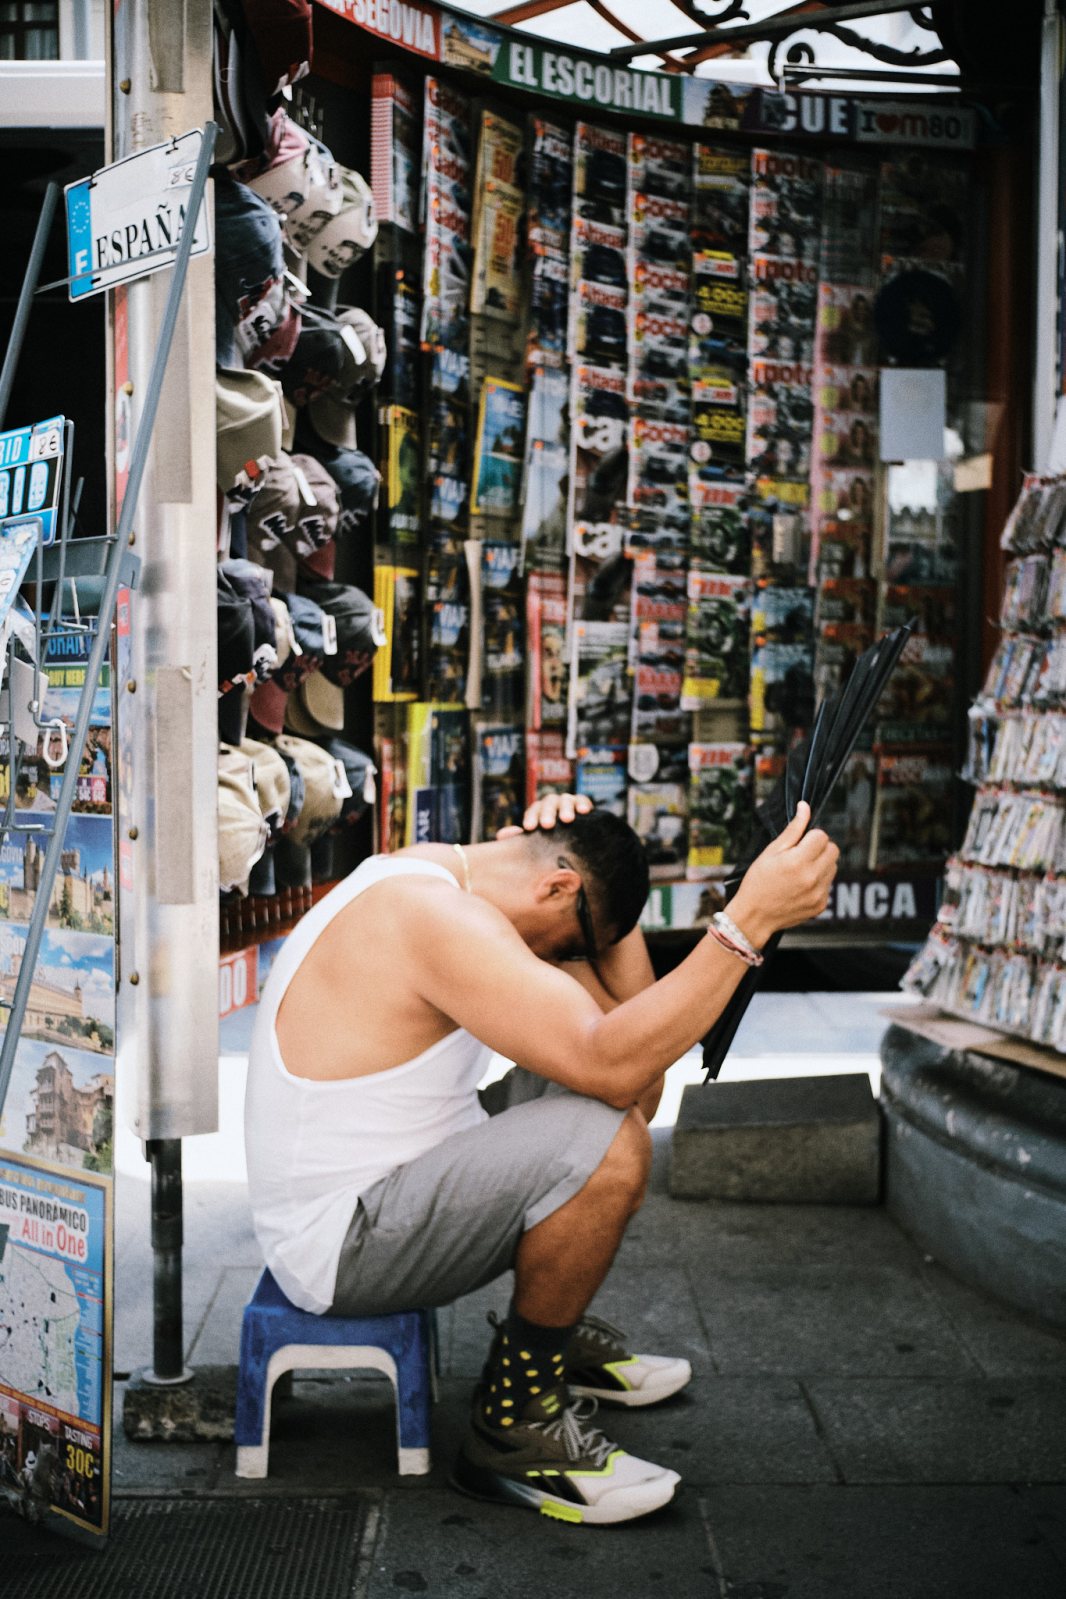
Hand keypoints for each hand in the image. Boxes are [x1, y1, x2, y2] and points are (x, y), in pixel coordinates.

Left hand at [495, 792, 593, 839]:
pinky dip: (582, 803)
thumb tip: (501, 835)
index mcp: (539, 813)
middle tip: (547, 825)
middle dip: (547, 813)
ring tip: (567, 820)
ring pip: (565, 800)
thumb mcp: (536, 845)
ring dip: (565, 808)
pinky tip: (584, 811)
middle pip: (548, 803)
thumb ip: (520, 840)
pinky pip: (582, 800)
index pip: (533, 811)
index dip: (531, 818)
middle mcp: (552, 806)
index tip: (530, 828)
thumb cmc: (551, 846)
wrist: (578, 848)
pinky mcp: (583, 804)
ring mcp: (568, 803)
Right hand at [727, 801, 838, 947]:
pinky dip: (819, 882)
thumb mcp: (771, 852)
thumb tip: (804, 807)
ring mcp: (819, 893)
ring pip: (833, 867)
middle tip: (801, 855)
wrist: (755, 916)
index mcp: (798, 861)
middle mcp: (812, 877)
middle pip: (833, 849)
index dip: (810, 836)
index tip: (798, 844)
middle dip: (820, 848)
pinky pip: (829, 884)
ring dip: (821, 864)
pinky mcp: (821, 905)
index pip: (822, 836)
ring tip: (800, 872)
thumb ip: (793, 829)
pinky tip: (801, 886)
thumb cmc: (758, 881)